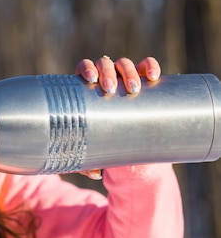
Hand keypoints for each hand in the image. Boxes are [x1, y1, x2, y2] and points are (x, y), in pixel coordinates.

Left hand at [75, 56, 161, 179]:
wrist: (126, 145)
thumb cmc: (102, 144)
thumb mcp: (91, 152)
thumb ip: (88, 162)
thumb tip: (95, 173)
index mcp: (87, 87)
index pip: (84, 68)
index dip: (86, 68)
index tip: (90, 80)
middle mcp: (105, 78)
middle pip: (104, 64)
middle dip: (107, 72)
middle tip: (110, 89)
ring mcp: (125, 78)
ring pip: (124, 64)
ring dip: (128, 71)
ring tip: (133, 89)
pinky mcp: (144, 81)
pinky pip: (148, 67)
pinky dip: (150, 66)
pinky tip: (153, 76)